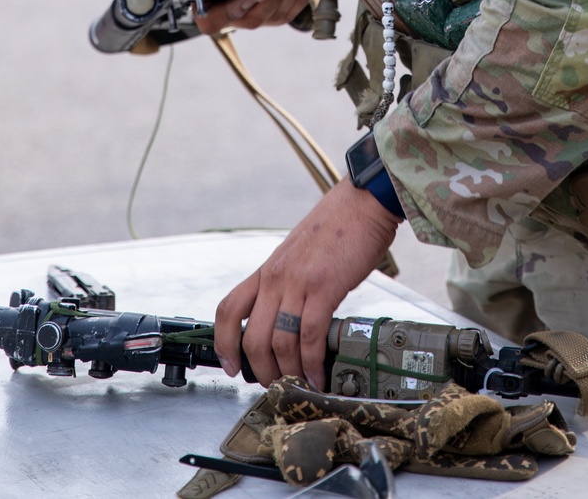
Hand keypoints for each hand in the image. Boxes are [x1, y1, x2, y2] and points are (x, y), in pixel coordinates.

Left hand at [214, 180, 401, 387]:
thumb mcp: (299, 255)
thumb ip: (290, 284)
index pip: (229, 309)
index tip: (231, 367)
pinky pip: (310, 335)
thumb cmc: (337, 227)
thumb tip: (290, 322)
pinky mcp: (325, 286)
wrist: (362, 202)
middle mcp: (276, 276)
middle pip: (252, 337)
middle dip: (262, 371)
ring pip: (279, 342)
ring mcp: (299, 281)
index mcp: (268, 270)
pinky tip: (320, 374)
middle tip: (277, 385)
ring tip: (301, 386)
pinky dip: (313, 362)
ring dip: (289, 373)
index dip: (224, 343)